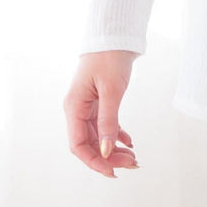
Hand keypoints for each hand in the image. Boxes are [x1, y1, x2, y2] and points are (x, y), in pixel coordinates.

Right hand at [64, 50, 140, 177]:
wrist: (115, 34)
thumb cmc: (110, 57)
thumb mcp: (111, 90)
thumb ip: (108, 122)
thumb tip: (106, 151)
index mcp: (74, 107)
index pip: (78, 145)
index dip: (94, 161)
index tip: (113, 171)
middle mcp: (77, 108)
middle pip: (88, 143)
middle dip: (108, 157)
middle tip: (132, 164)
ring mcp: (86, 105)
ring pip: (97, 136)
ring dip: (113, 148)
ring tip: (133, 156)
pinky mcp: (97, 100)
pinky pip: (104, 125)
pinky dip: (116, 134)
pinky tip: (129, 141)